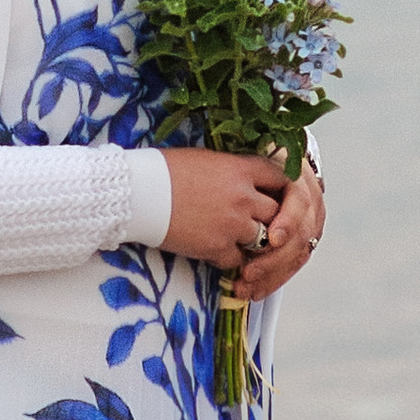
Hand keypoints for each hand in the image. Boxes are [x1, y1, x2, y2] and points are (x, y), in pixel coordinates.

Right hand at [159, 148, 285, 271]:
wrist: (138, 192)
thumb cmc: (163, 170)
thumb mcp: (206, 159)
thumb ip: (232, 170)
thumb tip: (243, 180)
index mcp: (241, 169)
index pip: (281, 179)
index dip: (280, 190)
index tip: (273, 196)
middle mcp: (243, 197)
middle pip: (277, 213)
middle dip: (269, 219)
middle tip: (255, 223)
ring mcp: (232, 224)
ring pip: (262, 240)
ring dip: (251, 241)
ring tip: (232, 238)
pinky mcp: (217, 247)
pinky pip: (237, 259)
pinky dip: (228, 258)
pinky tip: (213, 250)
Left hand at [243, 161, 325, 297]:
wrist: (251, 160)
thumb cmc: (238, 157)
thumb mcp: (243, 160)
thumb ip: (246, 173)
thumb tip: (230, 180)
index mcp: (296, 174)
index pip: (301, 200)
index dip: (289, 220)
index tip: (273, 238)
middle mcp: (310, 198)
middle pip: (302, 232)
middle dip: (276, 258)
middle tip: (248, 273)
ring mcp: (310, 220)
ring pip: (299, 253)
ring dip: (273, 274)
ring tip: (244, 287)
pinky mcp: (302, 239)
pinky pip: (293, 263)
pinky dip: (274, 279)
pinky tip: (254, 291)